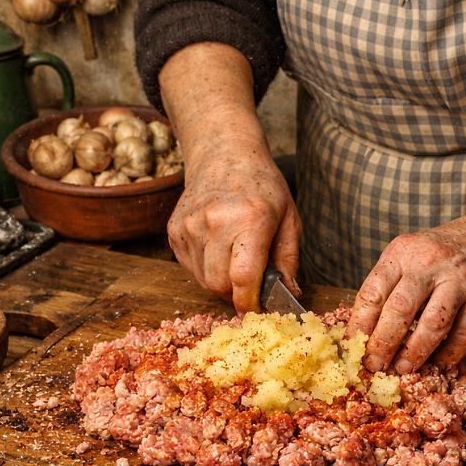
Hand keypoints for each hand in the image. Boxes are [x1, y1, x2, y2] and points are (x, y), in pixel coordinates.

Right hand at [167, 145, 301, 313]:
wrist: (224, 155)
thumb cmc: (262, 187)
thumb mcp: (289, 219)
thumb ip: (289, 261)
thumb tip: (290, 294)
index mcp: (249, 219)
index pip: (242, 276)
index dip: (249, 301)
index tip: (256, 310)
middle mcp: (215, 222)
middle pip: (218, 284)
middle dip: (235, 292)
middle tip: (249, 281)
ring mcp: (190, 226)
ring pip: (202, 279)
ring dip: (219, 279)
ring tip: (233, 256)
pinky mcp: (174, 230)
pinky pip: (190, 266)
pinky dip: (205, 267)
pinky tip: (217, 247)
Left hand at [347, 211, 465, 372]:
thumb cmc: (453, 249)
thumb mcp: (417, 252)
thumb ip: (394, 283)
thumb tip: (367, 329)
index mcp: (404, 251)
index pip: (372, 292)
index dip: (358, 326)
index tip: (352, 348)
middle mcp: (430, 263)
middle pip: (398, 311)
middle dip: (381, 345)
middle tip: (373, 365)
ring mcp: (460, 280)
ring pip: (431, 326)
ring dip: (414, 354)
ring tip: (402, 369)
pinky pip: (462, 336)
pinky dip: (447, 355)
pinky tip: (438, 363)